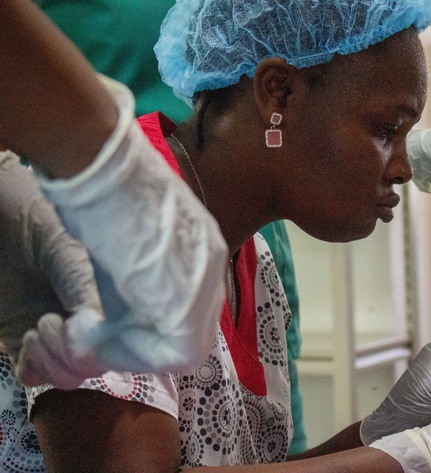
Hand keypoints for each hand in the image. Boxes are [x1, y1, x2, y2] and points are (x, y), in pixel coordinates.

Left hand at [0, 151, 100, 363]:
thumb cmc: (31, 212)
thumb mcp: (66, 247)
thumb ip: (82, 286)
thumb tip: (97, 331)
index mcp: (112, 291)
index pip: (130, 338)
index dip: (113, 347)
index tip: (88, 332)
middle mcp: (89, 315)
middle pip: (100, 362)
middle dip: (78, 356)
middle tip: (54, 323)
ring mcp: (58, 328)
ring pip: (70, 374)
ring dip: (56, 363)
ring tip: (40, 330)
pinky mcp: (23, 337)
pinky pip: (35, 373)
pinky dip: (34, 367)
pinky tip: (29, 341)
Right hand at [34, 76, 226, 374]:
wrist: (101, 172)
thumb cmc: (105, 196)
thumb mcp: (131, 242)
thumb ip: (138, 278)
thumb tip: (120, 313)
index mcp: (206, 247)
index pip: (192, 304)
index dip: (151, 325)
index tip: (111, 325)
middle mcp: (214, 266)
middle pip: (192, 329)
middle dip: (143, 343)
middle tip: (98, 335)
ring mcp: (205, 285)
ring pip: (185, 347)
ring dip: (134, 351)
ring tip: (92, 334)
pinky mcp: (189, 304)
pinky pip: (175, 352)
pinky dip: (133, 354)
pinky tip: (96, 333)